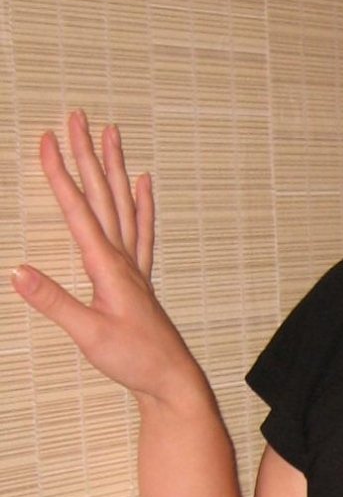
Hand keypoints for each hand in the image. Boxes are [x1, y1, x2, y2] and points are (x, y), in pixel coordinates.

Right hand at [12, 112, 200, 404]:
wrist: (171, 380)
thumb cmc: (133, 360)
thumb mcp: (87, 335)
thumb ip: (53, 302)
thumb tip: (18, 273)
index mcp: (107, 267)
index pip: (78, 210)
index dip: (60, 173)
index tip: (46, 138)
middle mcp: (123, 259)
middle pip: (102, 195)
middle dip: (87, 153)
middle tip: (78, 116)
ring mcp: (135, 266)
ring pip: (123, 204)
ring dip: (114, 167)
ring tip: (111, 133)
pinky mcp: (140, 279)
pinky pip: (141, 230)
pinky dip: (142, 203)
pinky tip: (143, 183)